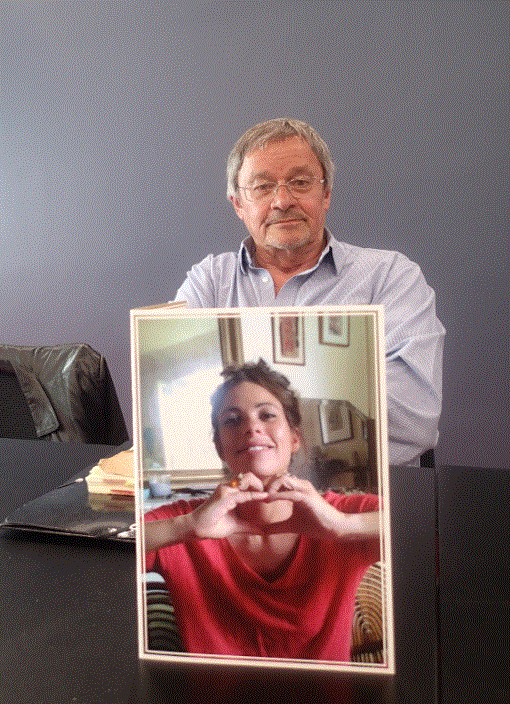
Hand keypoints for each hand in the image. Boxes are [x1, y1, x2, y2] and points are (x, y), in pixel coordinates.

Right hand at [190, 473, 268, 539]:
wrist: (197, 529)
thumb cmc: (214, 525)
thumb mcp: (236, 526)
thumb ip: (248, 526)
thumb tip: (262, 531)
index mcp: (231, 491)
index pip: (248, 482)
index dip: (260, 486)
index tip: (271, 494)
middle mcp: (228, 487)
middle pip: (249, 475)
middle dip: (261, 482)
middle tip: (269, 493)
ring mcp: (226, 490)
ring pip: (247, 478)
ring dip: (259, 484)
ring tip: (268, 494)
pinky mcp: (224, 497)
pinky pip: (243, 494)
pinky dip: (255, 495)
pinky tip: (264, 497)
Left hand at [263, 474, 379, 540]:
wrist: (334, 528)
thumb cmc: (315, 524)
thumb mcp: (292, 525)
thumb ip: (277, 526)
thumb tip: (262, 530)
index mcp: (297, 489)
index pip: (278, 480)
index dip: (266, 486)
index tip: (255, 496)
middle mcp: (300, 485)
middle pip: (278, 476)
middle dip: (265, 484)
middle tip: (255, 496)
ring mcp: (304, 489)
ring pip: (283, 479)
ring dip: (270, 488)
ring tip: (263, 499)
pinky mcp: (307, 497)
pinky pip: (289, 492)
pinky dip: (277, 495)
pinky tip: (268, 501)